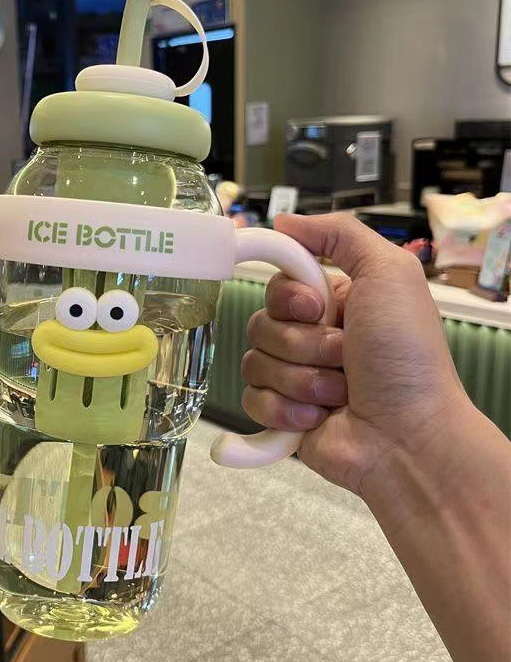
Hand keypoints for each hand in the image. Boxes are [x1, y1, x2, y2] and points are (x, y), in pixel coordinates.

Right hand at [242, 213, 471, 496]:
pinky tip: (315, 419)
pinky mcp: (282, 414)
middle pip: (261, 323)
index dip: (288, 297)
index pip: (277, 284)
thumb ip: (339, 234)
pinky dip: (284, 409)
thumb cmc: (408, 357)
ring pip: (254, 362)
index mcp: (334, 303)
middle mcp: (311, 337)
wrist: (410, 438)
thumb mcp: (390, 273)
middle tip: (344, 357)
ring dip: (302, 379)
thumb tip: (282, 223)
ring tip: (340, 393)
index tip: (315, 308)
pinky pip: (251, 398)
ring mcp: (295, 377)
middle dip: (303, 343)